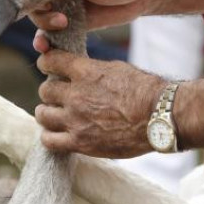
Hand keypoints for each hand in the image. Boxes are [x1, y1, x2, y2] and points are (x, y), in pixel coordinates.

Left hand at [35, 50, 165, 157]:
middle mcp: (76, 95)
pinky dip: (50, 136)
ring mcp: (76, 120)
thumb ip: (92, 70)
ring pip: (42, 114)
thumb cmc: (146, 91)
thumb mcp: (117, 69)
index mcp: (86, 72)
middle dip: (51, 91)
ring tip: (55, 115)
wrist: (160, 117)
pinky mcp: (80, 142)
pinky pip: (49, 141)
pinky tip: (58, 134)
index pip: (50, 61)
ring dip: (47, 113)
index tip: (49, 66)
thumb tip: (78, 71)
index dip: (47, 63)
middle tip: (60, 96)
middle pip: (45, 90)